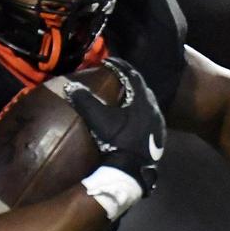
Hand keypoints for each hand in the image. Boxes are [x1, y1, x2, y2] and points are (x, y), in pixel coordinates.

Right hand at [65, 57, 165, 194]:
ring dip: (134, 97)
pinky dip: (139, 112)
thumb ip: (85, 101)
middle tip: (115, 77)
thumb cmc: (117, 141)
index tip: (109, 61)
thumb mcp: (99, 120)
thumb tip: (71, 86)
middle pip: (141, 86)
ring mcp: (158, 122)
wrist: (133, 169)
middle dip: (128, 80)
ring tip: (122, 96)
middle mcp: (154, 107)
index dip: (119, 65)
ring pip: (147, 102)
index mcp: (142, 99)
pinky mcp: (159, 135)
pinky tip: (131, 118)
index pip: (131, 74)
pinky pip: (149, 116)